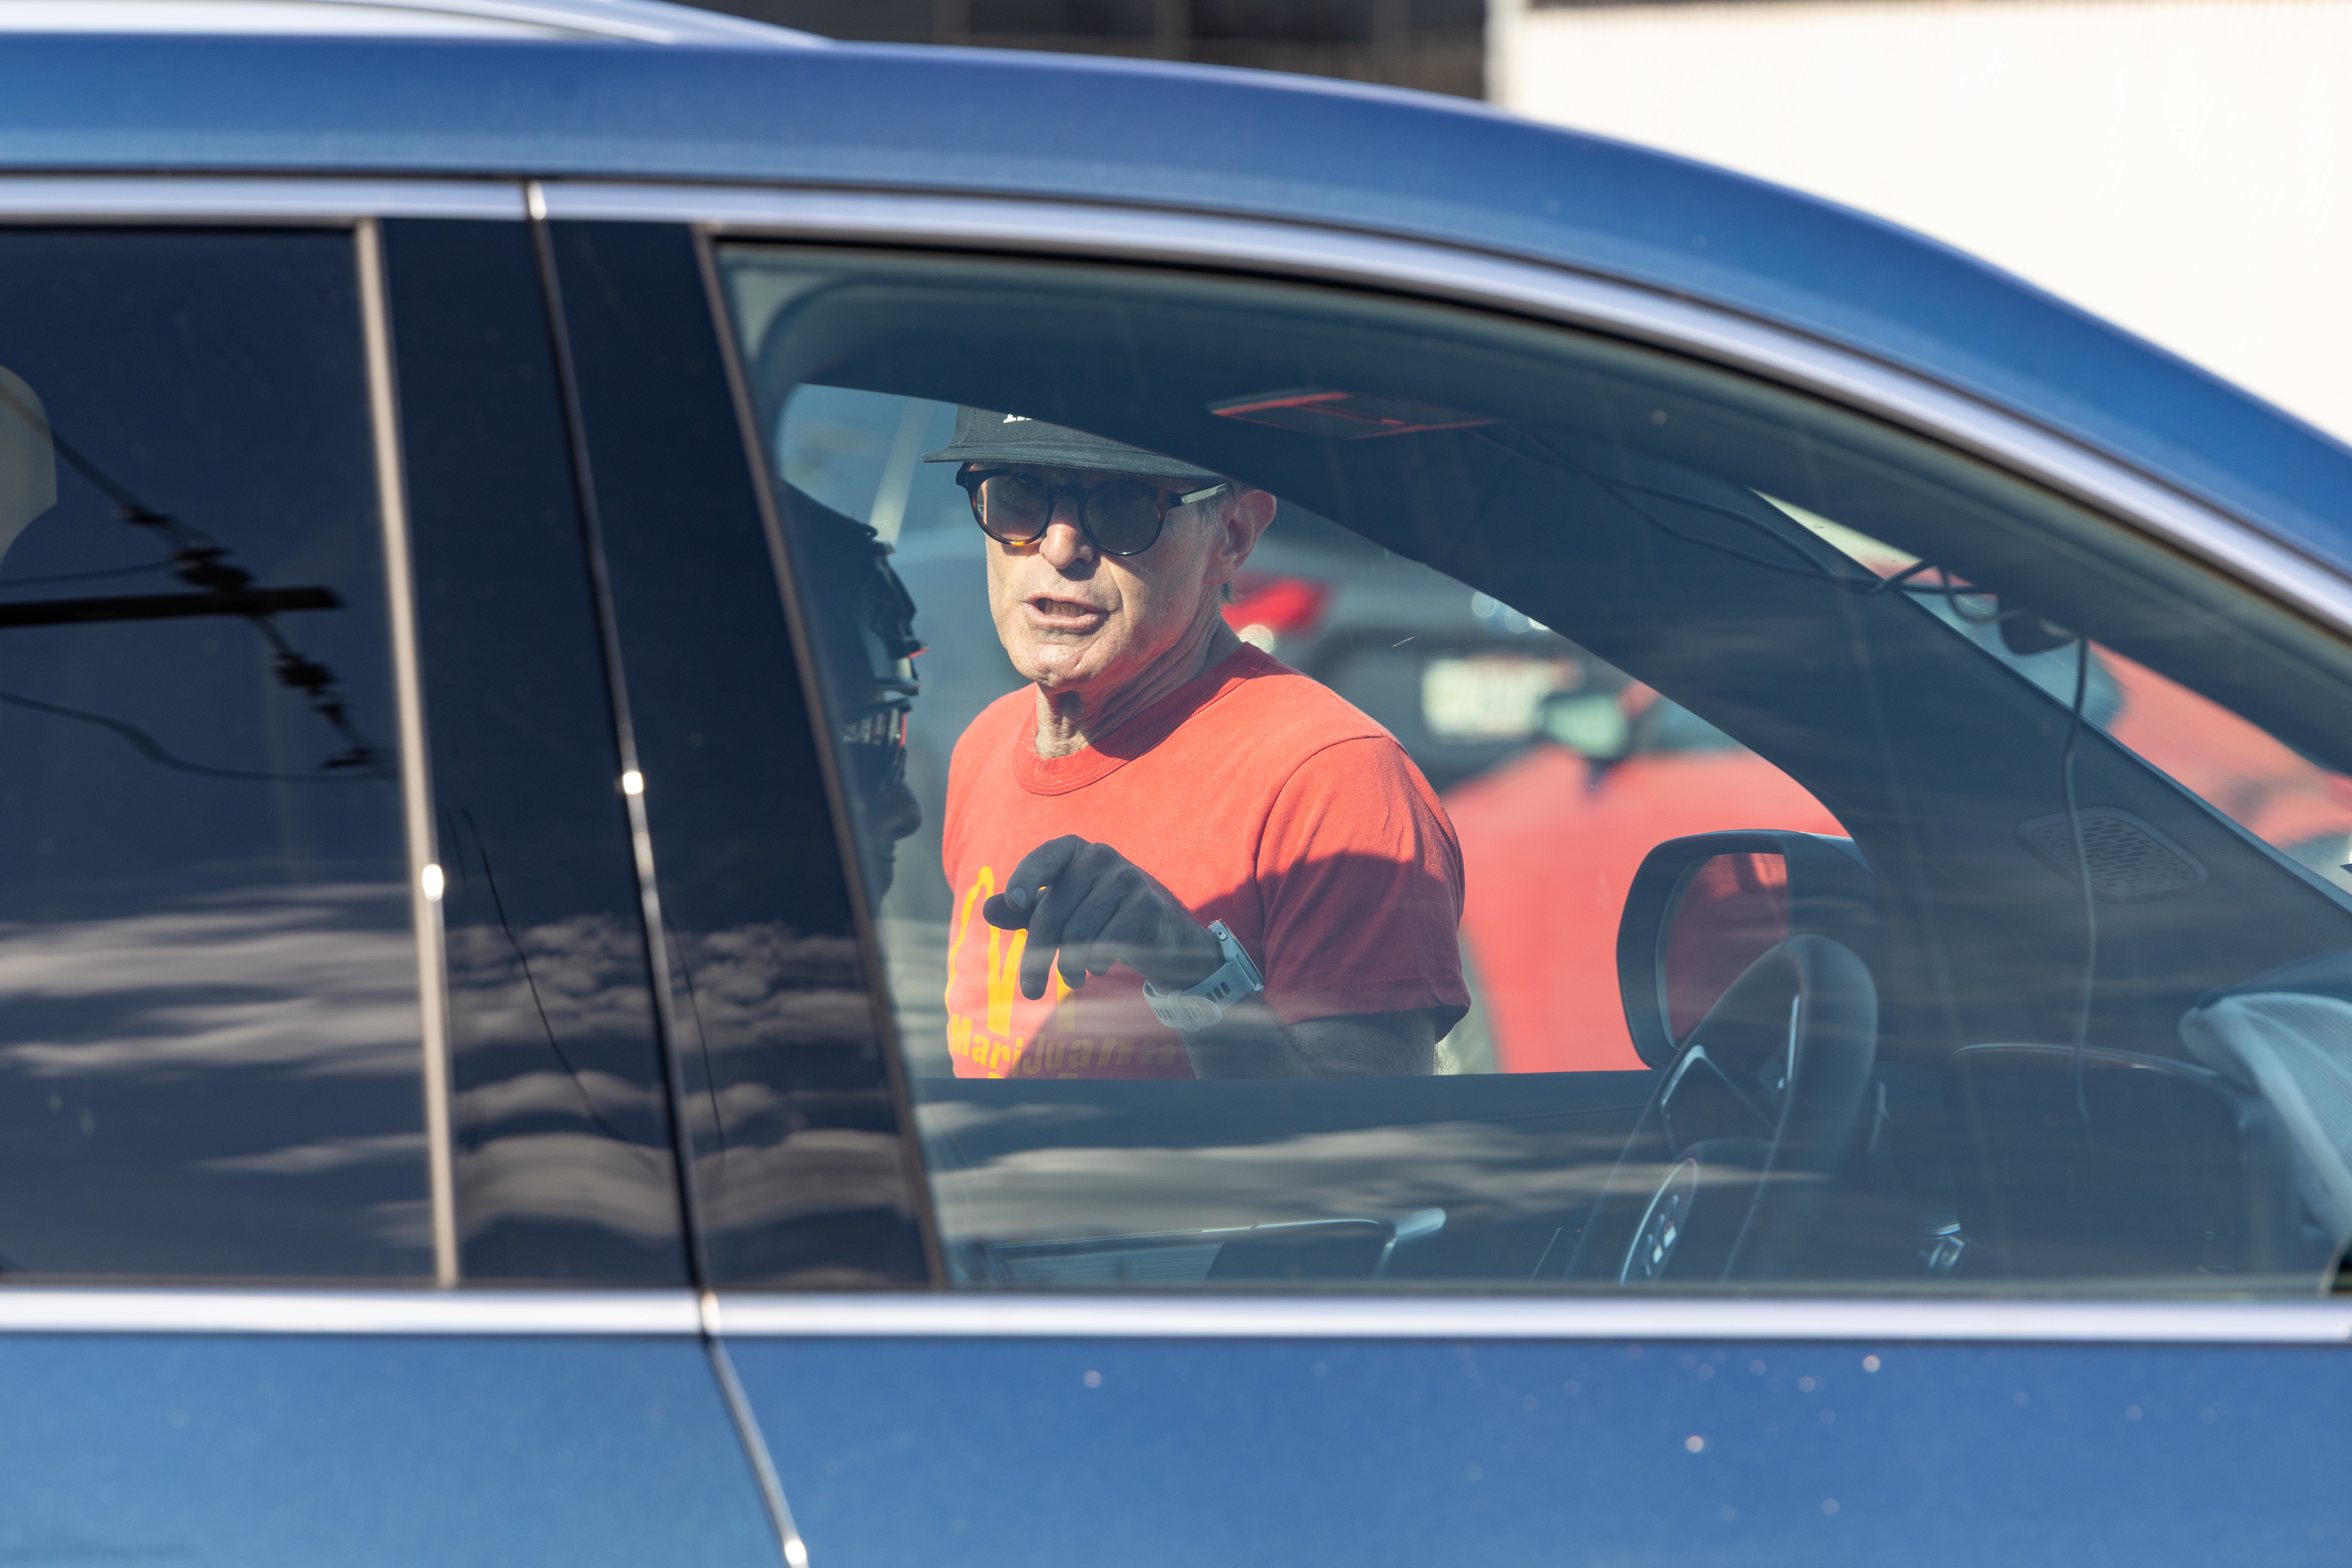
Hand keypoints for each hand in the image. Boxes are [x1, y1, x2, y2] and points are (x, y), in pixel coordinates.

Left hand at [982, 835, 1222, 999]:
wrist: (1160, 932)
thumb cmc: (1098, 916)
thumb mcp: (1059, 911)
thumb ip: (1024, 910)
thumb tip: (988, 909)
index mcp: (1073, 851)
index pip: (1044, 858)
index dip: (1026, 877)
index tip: (1013, 902)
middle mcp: (1099, 856)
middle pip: (1054, 910)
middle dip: (1038, 955)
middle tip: (1030, 990)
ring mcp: (1126, 877)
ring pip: (1078, 931)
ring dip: (1069, 966)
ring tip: (1071, 979)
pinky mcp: (1147, 903)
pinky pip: (1108, 940)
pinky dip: (1096, 962)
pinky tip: (1096, 969)